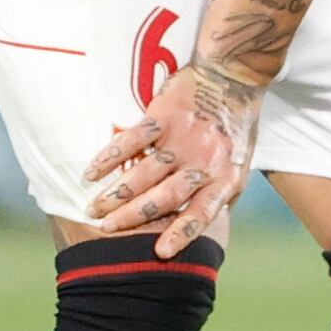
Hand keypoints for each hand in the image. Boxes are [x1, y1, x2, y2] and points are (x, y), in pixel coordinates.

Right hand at [82, 60, 266, 256]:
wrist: (232, 77)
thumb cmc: (234, 127)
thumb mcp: (239, 165)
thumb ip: (221, 195)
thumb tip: (203, 226)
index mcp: (223, 178)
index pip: (201, 213)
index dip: (180, 234)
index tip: (159, 253)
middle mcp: (202, 162)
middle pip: (164, 197)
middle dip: (132, 217)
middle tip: (105, 230)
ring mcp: (182, 139)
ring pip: (143, 173)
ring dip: (115, 194)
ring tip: (94, 209)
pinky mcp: (163, 117)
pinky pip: (131, 141)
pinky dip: (109, 158)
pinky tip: (91, 173)